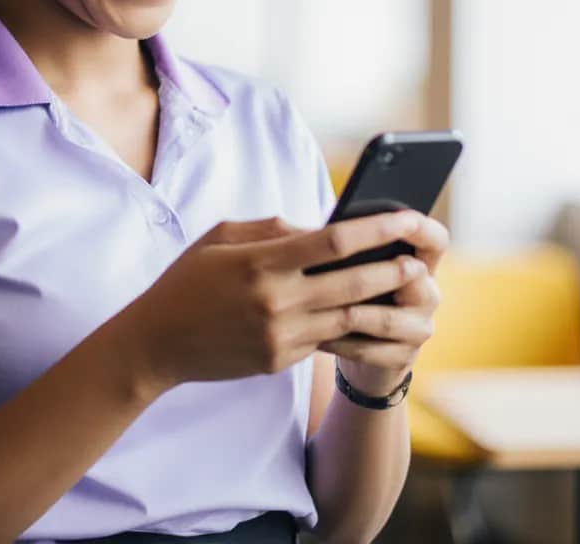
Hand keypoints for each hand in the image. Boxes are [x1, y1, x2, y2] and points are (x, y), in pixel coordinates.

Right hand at [121, 209, 437, 395]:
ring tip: (413, 296)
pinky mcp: (282, 361)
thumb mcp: (221, 236)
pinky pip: (329, 343)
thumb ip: (272, 228)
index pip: (332, 241)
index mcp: (260, 262)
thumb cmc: (188, 279)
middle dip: (392, 270)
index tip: (406, 218)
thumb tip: (320, 228)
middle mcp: (275, 301)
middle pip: (351, 283)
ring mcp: (281, 336)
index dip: (375, 229)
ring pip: (350, 320)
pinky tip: (377, 321)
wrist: (158, 342)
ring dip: (386, 306)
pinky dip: (357, 331)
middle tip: (420, 262)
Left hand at [316, 213, 449, 396]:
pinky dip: (342, 343)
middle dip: (377, 273)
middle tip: (343, 270)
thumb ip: (333, 243)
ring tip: (319, 307)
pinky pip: (371, 350)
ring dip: (351, 313)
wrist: (353, 346)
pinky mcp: (404, 357)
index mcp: (417, 262)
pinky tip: (318, 336)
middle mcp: (427, 293)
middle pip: (414, 277)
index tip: (402, 218)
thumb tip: (291, 224)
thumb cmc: (347, 291)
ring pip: (386, 318)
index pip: (435, 240)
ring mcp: (419, 327)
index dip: (423, 229)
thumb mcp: (343, 264)